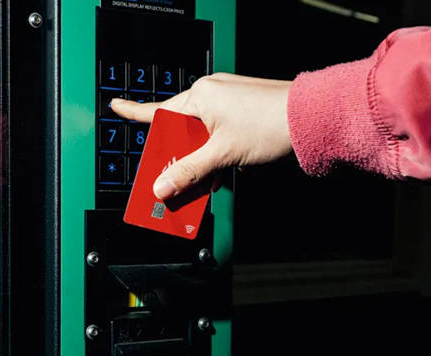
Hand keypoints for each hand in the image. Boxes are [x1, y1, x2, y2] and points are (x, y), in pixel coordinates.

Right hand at [111, 73, 293, 200]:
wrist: (314, 118)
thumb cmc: (272, 124)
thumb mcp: (222, 155)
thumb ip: (188, 171)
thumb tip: (162, 185)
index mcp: (199, 96)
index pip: (157, 110)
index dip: (133, 112)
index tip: (116, 107)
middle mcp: (211, 95)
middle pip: (179, 131)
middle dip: (175, 157)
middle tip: (168, 180)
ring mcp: (228, 103)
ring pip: (199, 136)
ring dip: (198, 161)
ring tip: (201, 183)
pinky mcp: (243, 113)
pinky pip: (216, 135)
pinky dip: (215, 156)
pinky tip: (220, 174)